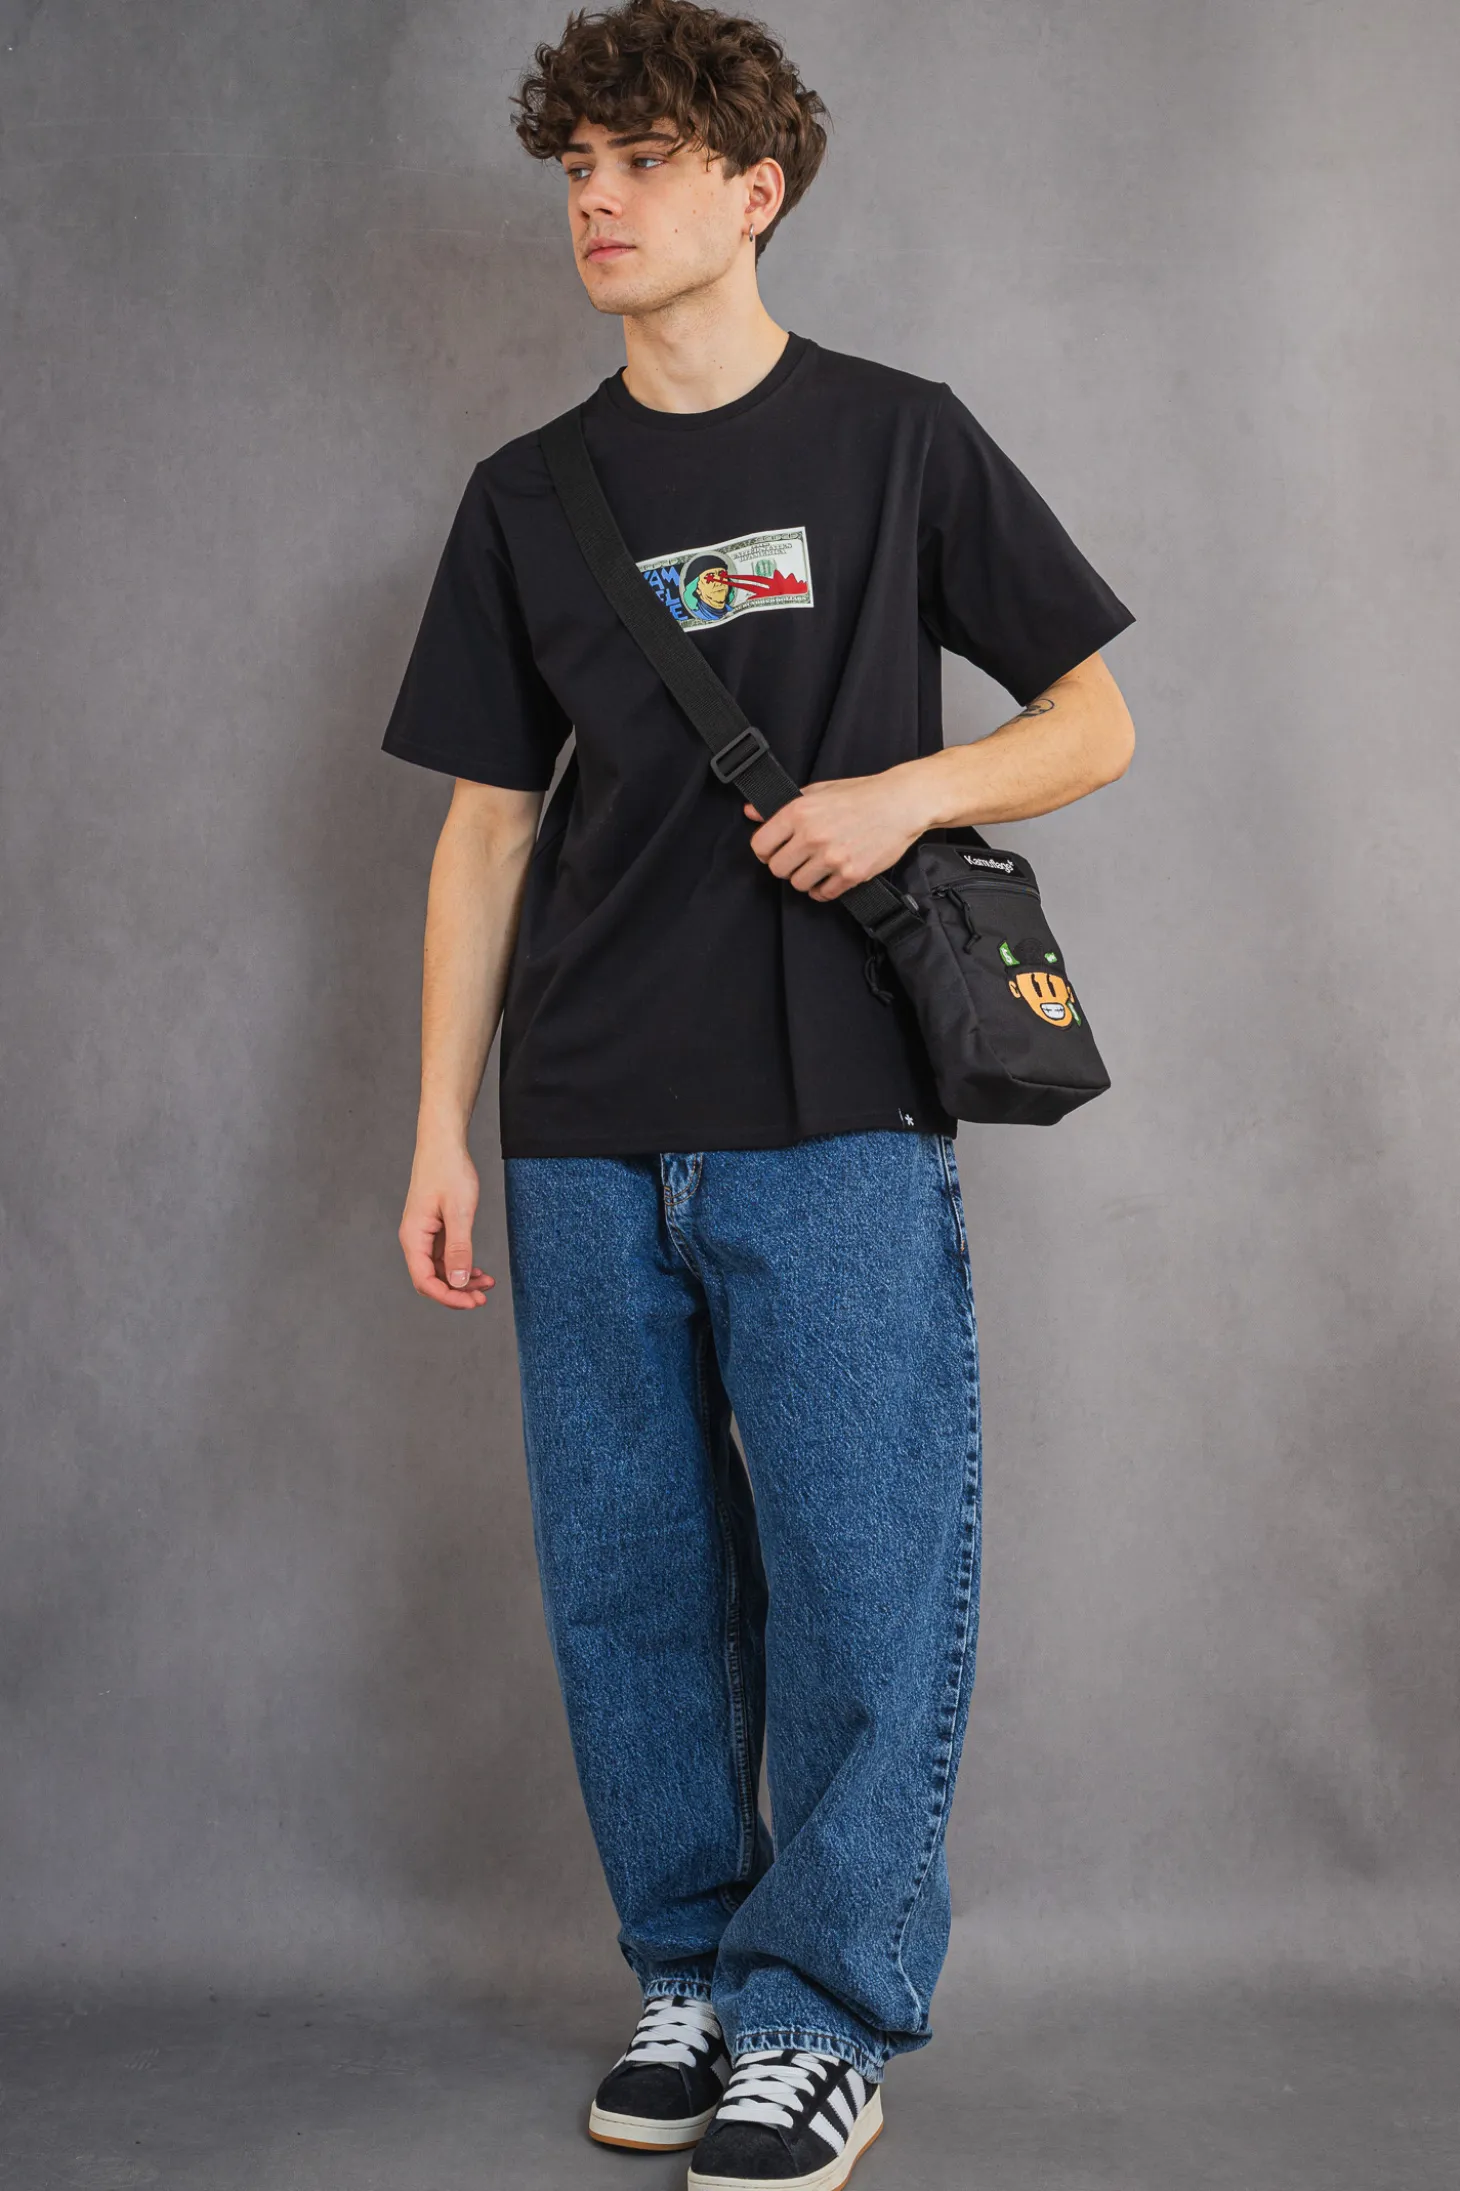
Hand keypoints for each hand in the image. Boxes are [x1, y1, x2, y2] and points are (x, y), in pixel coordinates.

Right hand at [397, 1136, 495, 1309]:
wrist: (443, 1144)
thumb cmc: (448, 1171)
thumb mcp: (458, 1211)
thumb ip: (459, 1248)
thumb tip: (458, 1282)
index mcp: (414, 1237)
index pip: (425, 1281)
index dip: (448, 1297)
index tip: (472, 1302)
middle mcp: (416, 1240)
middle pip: (432, 1280)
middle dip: (456, 1293)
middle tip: (483, 1298)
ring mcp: (425, 1235)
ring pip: (441, 1270)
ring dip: (462, 1281)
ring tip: (487, 1284)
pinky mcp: (436, 1229)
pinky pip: (446, 1257)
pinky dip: (462, 1266)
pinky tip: (479, 1271)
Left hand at [743, 763, 933, 900]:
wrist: (902, 802)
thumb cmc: (862, 794)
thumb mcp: (818, 790)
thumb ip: (783, 805)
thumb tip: (751, 812)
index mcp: (799, 812)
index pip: (761, 846)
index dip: (765, 851)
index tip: (774, 851)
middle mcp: (812, 836)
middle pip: (777, 869)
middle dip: (785, 866)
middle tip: (799, 859)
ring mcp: (832, 857)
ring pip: (799, 884)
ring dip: (806, 879)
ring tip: (818, 866)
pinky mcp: (851, 874)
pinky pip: (824, 894)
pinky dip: (825, 889)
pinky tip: (831, 877)